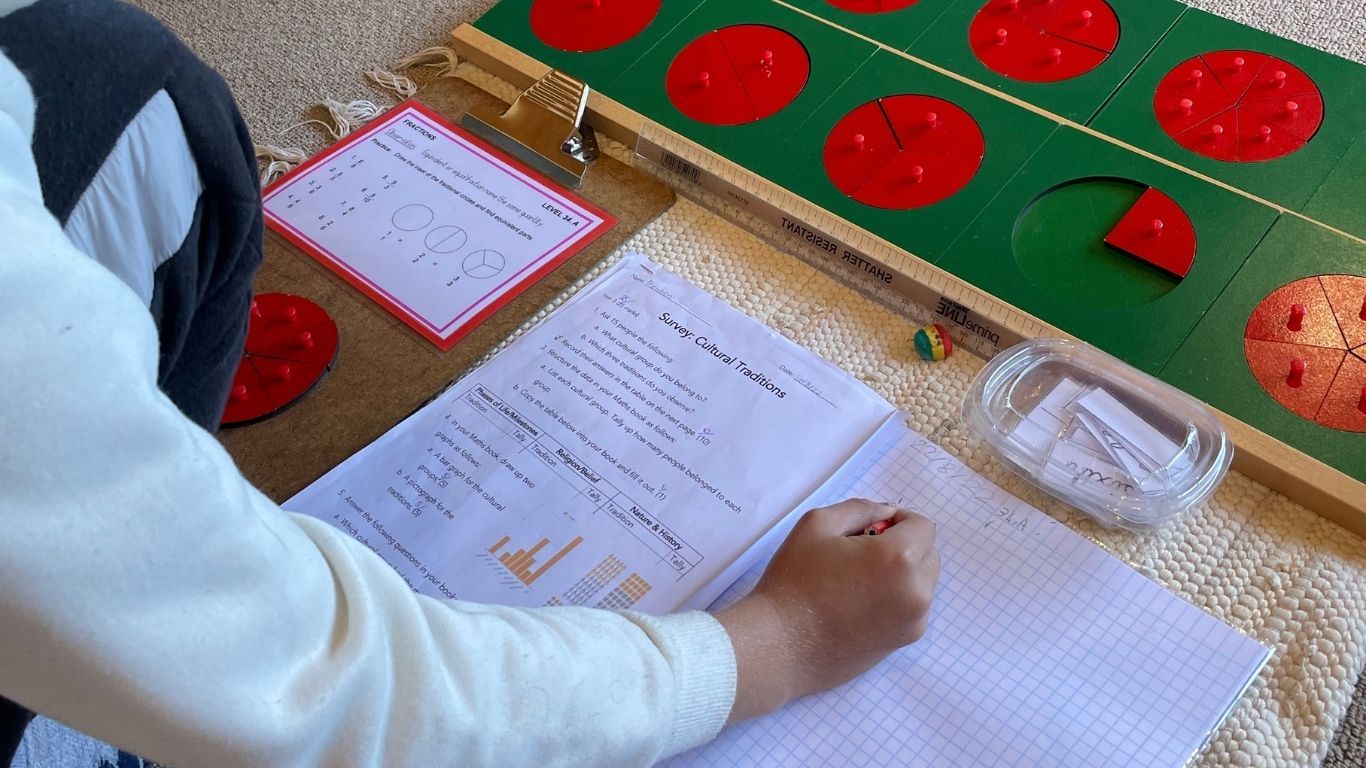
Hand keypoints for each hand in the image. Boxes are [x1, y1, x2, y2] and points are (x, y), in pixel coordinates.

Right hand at [715, 499, 940, 723]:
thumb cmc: (793, 582)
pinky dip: (897, 598)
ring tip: (859, 580)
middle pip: (929, 554)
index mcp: (898, 559)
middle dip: (905, 545)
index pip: (924, 527)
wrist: (779, 646)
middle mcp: (915, 592)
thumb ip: (860, 508)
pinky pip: (912, 609)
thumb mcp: (817, 524)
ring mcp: (913, 622)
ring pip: (923, 583)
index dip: (900, 519)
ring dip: (903, 573)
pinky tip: (859, 603)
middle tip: (863, 551)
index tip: (873, 526)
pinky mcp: (902, 643)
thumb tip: (887, 513)